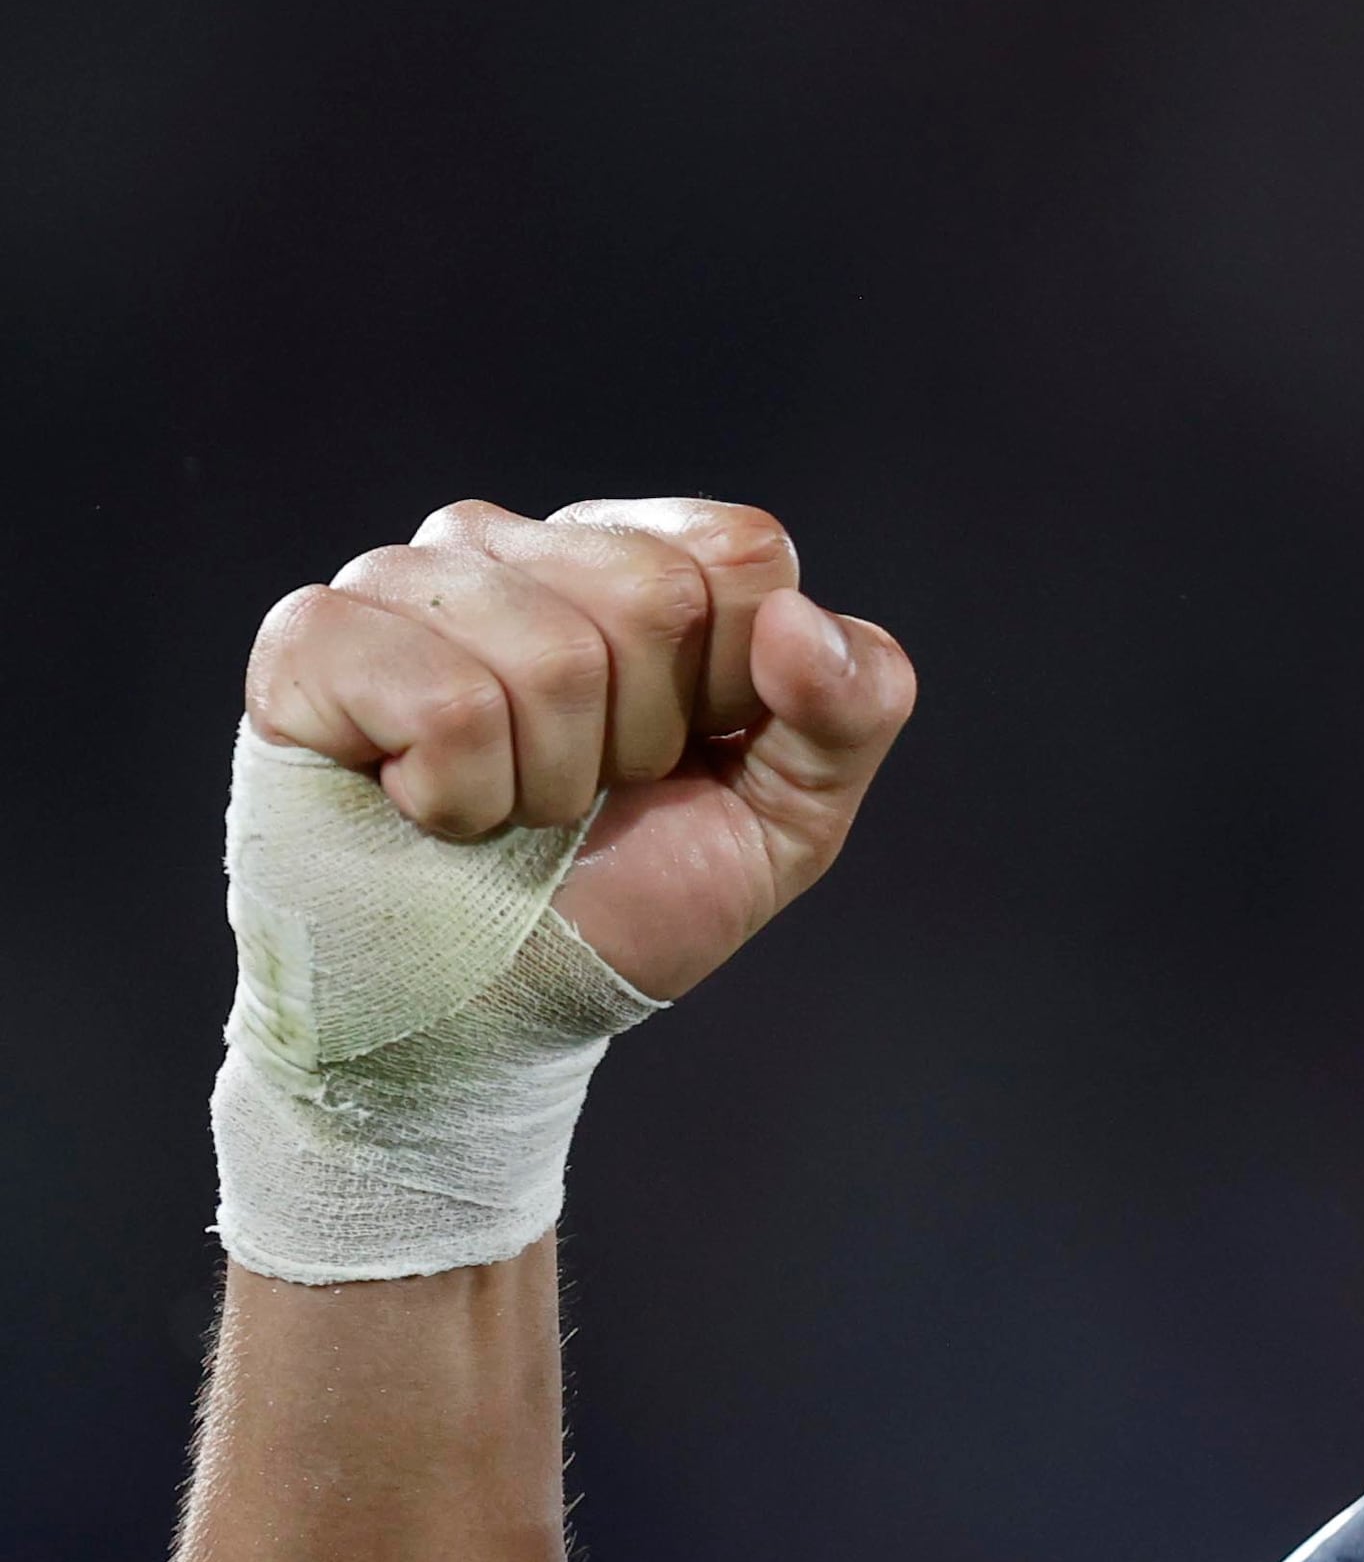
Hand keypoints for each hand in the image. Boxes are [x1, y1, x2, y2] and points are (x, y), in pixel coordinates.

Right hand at [241, 499, 917, 1002]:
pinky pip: (440, 697)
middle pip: (655, 594)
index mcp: (634, 558)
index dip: (735, 686)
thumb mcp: (786, 816)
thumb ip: (851, 707)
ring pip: (551, 654)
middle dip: (640, 740)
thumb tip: (797, 619)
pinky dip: (457, 795)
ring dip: (545, 782)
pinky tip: (421, 809)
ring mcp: (402, 579)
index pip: (743, 552)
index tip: (682, 755)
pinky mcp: (313, 642)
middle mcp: (514, 543)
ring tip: (502, 810)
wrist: (486, 1018)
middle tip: (580, 796)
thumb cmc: (625, 899)